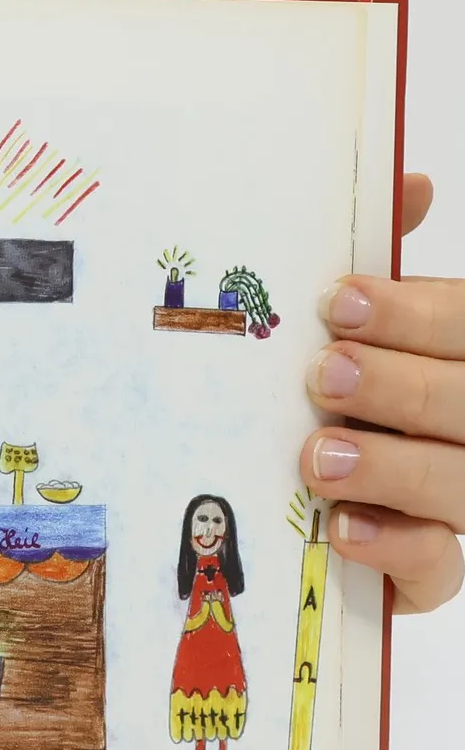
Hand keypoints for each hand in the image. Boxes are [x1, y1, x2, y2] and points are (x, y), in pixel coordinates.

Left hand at [302, 173, 464, 613]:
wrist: (301, 482)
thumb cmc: (342, 383)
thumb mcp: (357, 319)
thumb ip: (384, 258)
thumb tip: (410, 180)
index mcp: (461, 352)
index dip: (413, 314)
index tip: (339, 304)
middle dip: (401, 386)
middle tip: (326, 375)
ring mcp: (462, 499)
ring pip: (463, 484)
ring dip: (393, 466)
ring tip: (319, 455)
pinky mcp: (430, 569)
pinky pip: (438, 569)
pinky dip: (396, 548)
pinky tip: (346, 529)